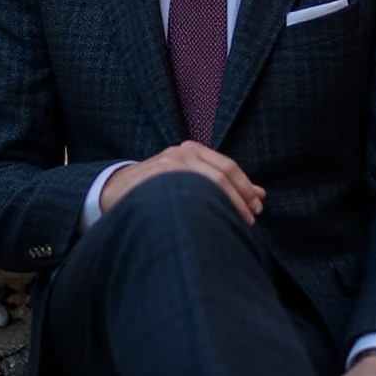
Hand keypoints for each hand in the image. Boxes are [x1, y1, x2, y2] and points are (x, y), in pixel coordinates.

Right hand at [100, 142, 265, 223]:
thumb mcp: (188, 174)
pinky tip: (211, 225)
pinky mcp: (156, 183)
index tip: (257, 206)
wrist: (116, 188)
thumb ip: (219, 181)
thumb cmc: (159, 185)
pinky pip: (187, 198)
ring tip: (236, 226)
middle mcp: (181, 154)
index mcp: (191, 149)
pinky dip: (204, 212)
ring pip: (207, 187)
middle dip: (241, 199)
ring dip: (227, 207)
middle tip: (251, 218)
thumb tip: (260, 195)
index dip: (245, 188)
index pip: (227, 167)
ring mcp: (168, 168)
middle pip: (221, 176)